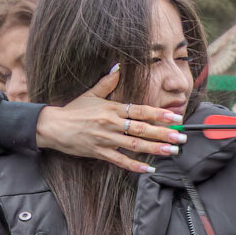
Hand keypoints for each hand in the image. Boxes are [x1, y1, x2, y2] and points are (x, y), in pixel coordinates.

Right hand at [34, 68, 187, 173]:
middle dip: (164, 133)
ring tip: (172, 151)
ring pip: (134, 145)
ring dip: (155, 149)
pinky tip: (149, 168)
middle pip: (142, 129)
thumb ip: (108, 82)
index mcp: (112, 109)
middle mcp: (111, 124)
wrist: (53, 127)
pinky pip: (120, 161)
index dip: (159, 114)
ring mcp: (106, 139)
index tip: (175, 117)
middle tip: (182, 137)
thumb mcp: (91, 93)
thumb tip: (119, 66)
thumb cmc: (74, 110)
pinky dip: (135, 165)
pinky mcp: (99, 153)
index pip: (140, 111)